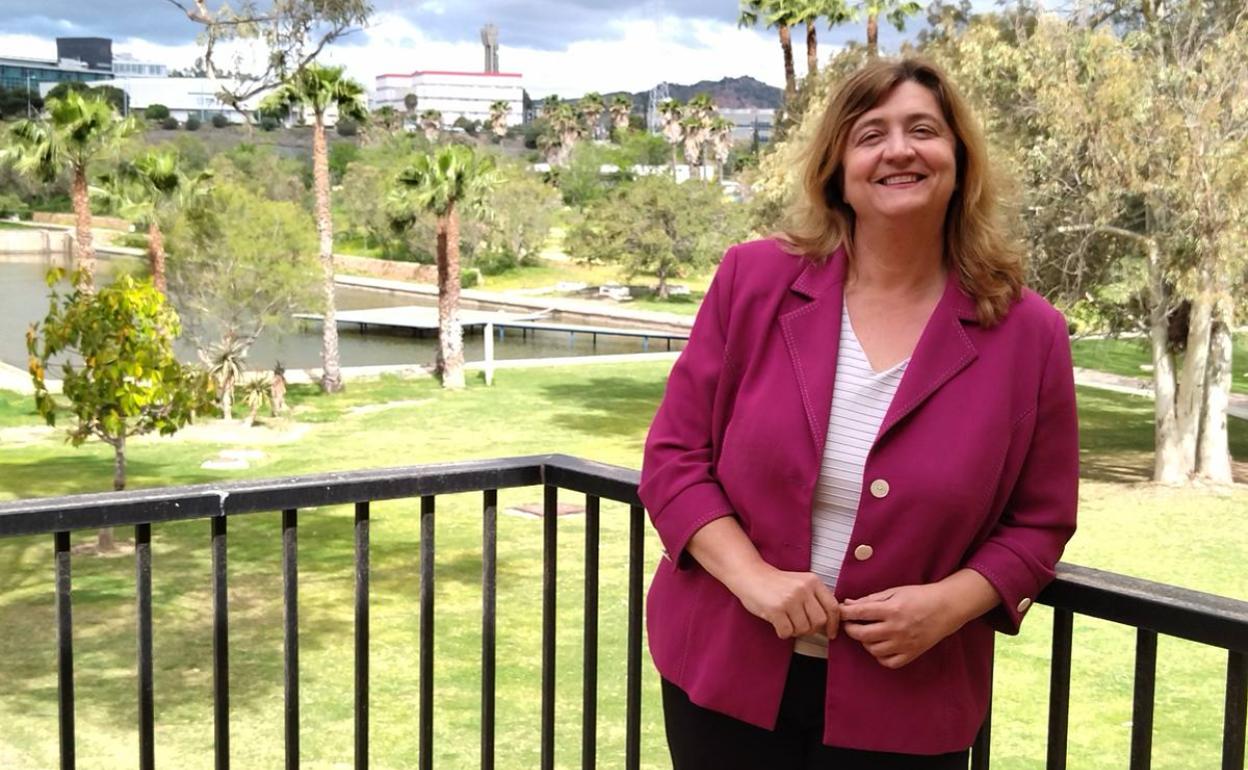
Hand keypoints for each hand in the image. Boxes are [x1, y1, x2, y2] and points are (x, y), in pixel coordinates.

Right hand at [730, 564, 840, 639]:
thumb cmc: (774, 583)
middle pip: (820, 621)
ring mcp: (790, 599)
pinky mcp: (776, 609)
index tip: (831, 633)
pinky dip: (782, 632)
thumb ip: (815, 598)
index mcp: (812, 581)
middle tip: (800, 626)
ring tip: (786, 621)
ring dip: (795, 631)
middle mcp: (803, 589)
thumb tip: (829, 623)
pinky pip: (787, 632)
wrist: (749, 575)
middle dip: (811, 629)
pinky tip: (777, 622)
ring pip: (803, 629)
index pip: (832, 607)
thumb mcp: (800, 583)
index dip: (834, 624)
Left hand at [839, 583, 959, 668]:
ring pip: (873, 650)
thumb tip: (848, 604)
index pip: (860, 613)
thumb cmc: (920, 596)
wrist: (946, 608)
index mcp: (892, 609)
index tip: (840, 612)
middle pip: (862, 635)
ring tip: (868, 633)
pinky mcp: (911, 654)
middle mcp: (897, 628)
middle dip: (851, 629)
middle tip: (850, 624)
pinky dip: (880, 656)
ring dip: (865, 642)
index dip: (845, 613)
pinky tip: (881, 646)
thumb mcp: (894, 591)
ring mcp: (904, 643)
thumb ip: (870, 599)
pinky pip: (888, 662)